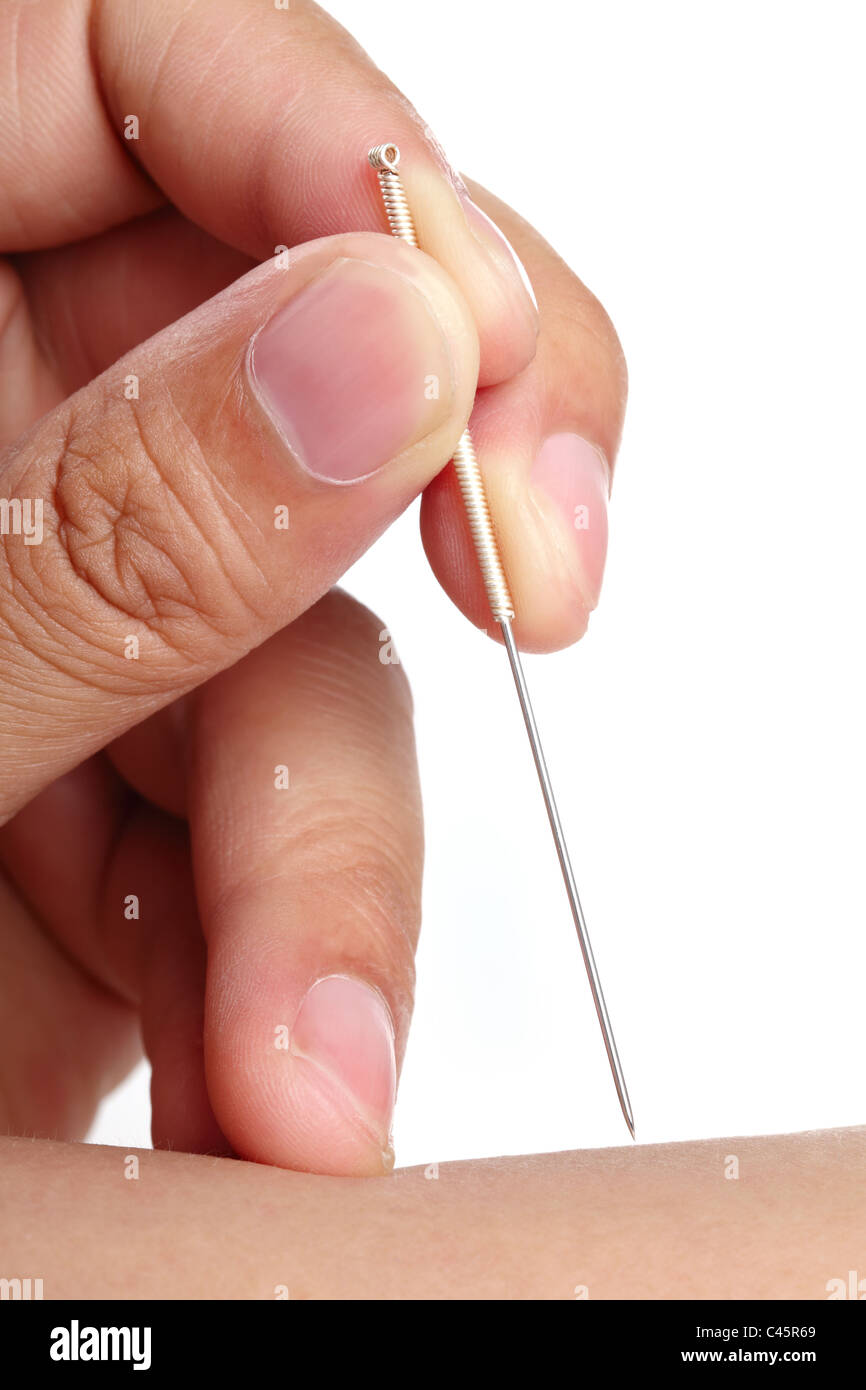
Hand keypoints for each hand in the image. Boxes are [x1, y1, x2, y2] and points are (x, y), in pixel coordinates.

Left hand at [0, 0, 625, 1174]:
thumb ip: (114, 531)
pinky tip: (263, 1077)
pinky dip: (281, 958)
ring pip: (308, 650)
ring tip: (308, 1079)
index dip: (332, 151)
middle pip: (296, 372)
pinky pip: (256, 818)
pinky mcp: (104, 787)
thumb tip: (392, 352)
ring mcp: (64, 614)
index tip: (473, 322)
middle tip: (551, 590)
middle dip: (446, 509)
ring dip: (333, 872)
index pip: (126, 69)